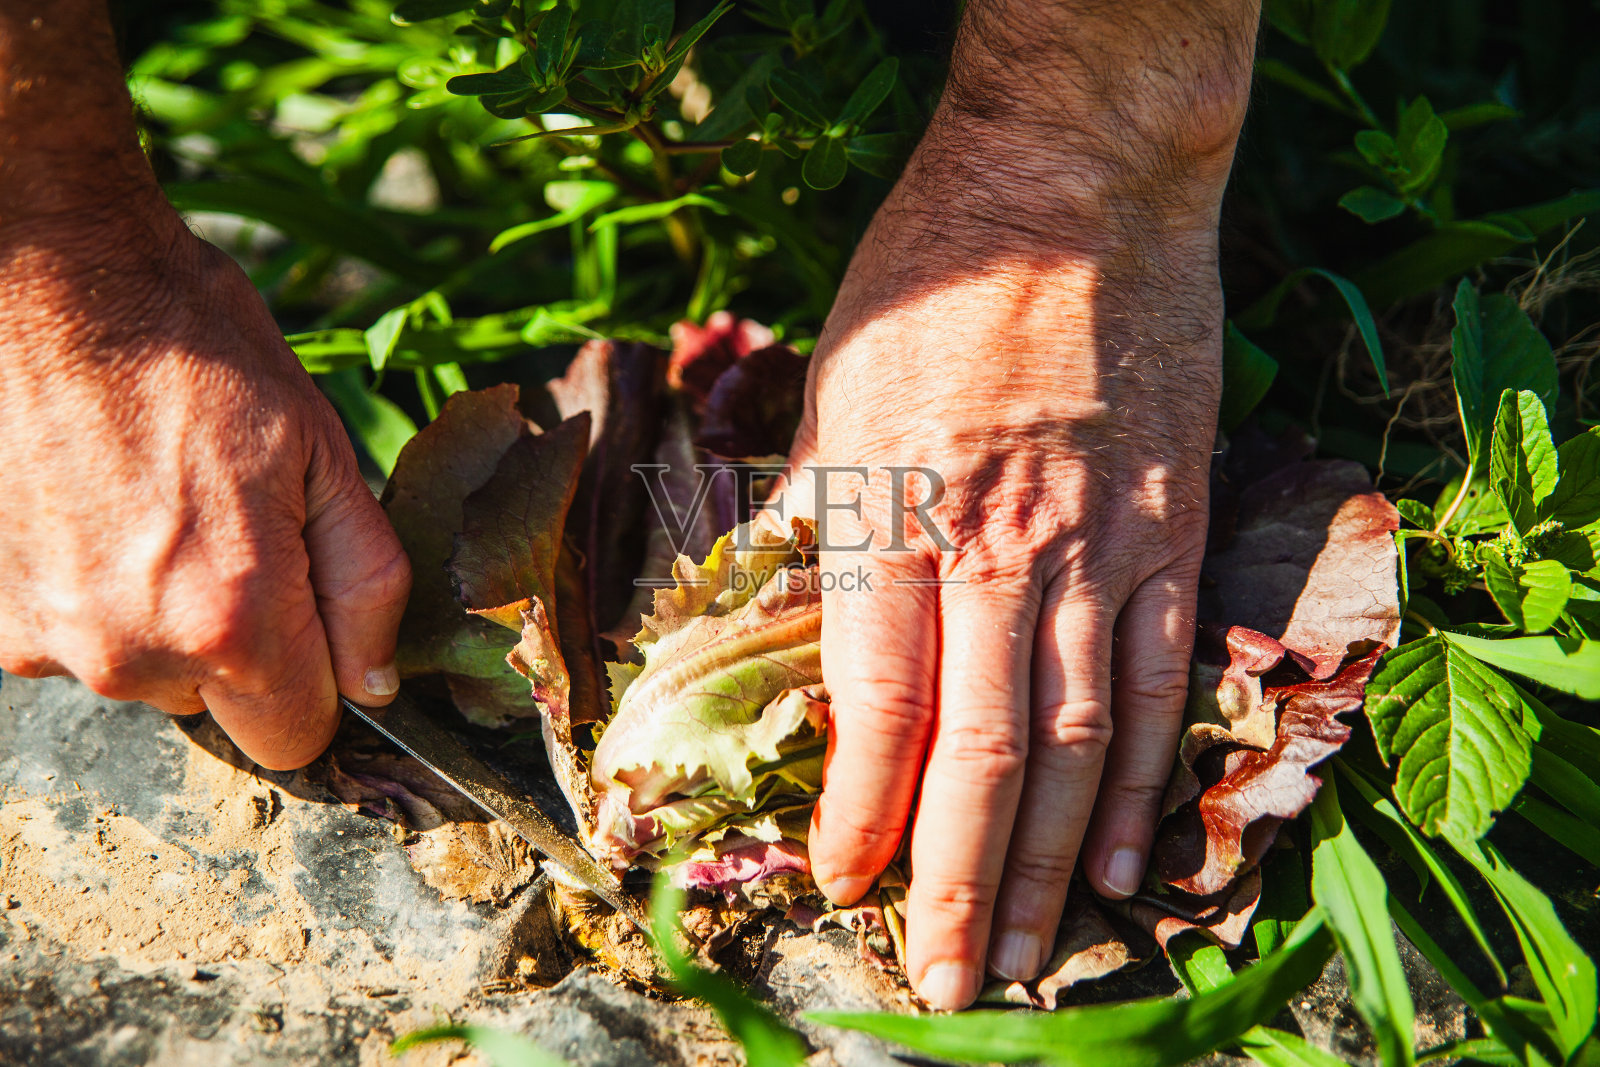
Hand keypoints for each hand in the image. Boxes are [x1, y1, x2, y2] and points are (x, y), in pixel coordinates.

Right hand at [0, 216, 410, 768]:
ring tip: (157, 505)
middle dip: (243, 641)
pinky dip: (98, 593)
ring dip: (165, 616)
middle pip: (218, 706)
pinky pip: (77, 637)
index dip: (320, 685)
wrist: (49, 282)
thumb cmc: (197, 352)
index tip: (313, 616)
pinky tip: (99, 508)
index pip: (295, 737)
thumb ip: (365, 585)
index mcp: (229, 620)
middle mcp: (128, 653)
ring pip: (145, 672)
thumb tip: (376, 683)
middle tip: (231, 527)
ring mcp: (45, 640)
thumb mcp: (324, 454)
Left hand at [776, 0, 1256, 1008]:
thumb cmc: (928, 281)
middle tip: (945, 979)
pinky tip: (1122, 854)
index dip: (857, 810)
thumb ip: (827, 524)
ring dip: (1045, 861)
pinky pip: (1158, 676)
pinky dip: (1140, 776)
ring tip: (1024, 953)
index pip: (877, 703)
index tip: (840, 885)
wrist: (1071, 184)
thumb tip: (810, 632)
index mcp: (891, 509)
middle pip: (979, 751)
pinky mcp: (1169, 528)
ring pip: (1074, 738)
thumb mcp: (835, 394)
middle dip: (951, 880)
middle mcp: (995, 545)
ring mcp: (1096, 543)